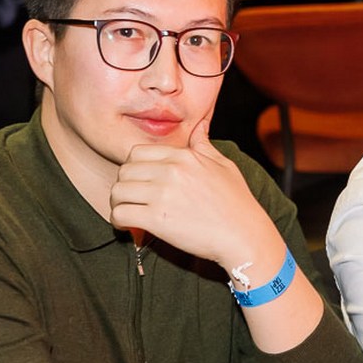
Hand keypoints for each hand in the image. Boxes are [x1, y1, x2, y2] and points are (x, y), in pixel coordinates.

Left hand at [110, 114, 282, 270]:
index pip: (138, 153)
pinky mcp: (156, 219)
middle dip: (124, 185)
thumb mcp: (224, 166)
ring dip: (119, 203)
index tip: (140, 182)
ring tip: (129, 212)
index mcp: (184, 157)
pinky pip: (120, 214)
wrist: (244, 236)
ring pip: (118, 191)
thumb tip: (200, 125)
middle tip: (132, 199)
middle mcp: (170, 171)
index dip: (134, 168)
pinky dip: (119, 221)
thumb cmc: (237, 203)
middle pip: (124, 170)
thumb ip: (204, 145)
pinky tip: (129, 226)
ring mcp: (162, 194)